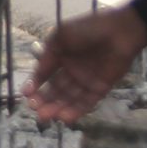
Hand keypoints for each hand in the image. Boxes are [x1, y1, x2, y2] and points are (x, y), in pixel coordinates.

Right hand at [25, 6, 146, 122]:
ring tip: (47, 116)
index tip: (26, 95)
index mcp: (61, 57)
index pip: (45, 75)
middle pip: (56, 90)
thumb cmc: (88, 30)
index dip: (35, 85)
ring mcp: (86, 81)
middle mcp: (72, 71)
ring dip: (58, 108)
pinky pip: (87, 102)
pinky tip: (65, 117)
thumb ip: (47, 57)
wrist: (120, 31)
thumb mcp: (60, 37)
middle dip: (45, 101)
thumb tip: (35, 77)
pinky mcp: (100, 88)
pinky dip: (76, 111)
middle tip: (35, 110)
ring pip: (69, 99)